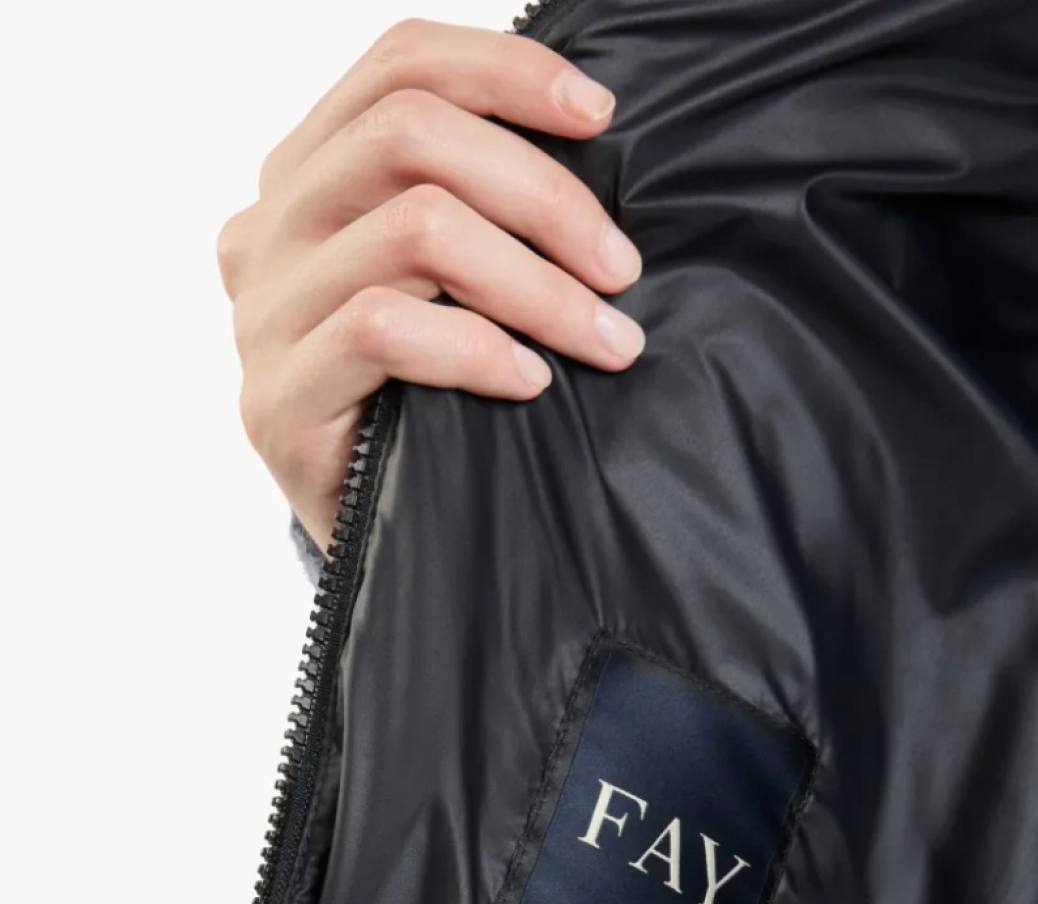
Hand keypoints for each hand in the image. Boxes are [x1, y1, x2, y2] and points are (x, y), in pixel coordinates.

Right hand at [219, 19, 645, 550]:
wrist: (386, 546)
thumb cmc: (434, 403)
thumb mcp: (453, 284)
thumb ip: (477, 205)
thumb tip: (592, 135)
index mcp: (308, 176)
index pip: (398, 66)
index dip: (504, 72)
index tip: (599, 114)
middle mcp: (268, 228)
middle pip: (409, 135)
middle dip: (542, 194)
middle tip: (620, 268)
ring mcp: (260, 314)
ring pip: (413, 230)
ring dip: (536, 285)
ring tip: (605, 339)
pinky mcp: (274, 399)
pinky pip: (386, 329)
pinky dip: (478, 349)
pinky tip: (531, 382)